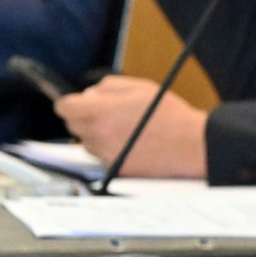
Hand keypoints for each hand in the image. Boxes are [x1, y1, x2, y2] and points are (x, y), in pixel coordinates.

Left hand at [54, 75, 208, 178]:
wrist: (191, 145)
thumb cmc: (169, 115)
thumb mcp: (139, 87)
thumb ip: (108, 87)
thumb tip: (89, 94)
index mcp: (99, 112)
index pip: (64, 108)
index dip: (72, 103)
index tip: (80, 103)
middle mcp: (97, 135)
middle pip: (73, 126)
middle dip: (85, 118)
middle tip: (108, 114)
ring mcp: (105, 155)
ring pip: (87, 143)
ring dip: (97, 135)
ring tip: (125, 129)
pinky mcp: (116, 169)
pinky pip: (102, 158)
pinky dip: (111, 150)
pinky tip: (131, 144)